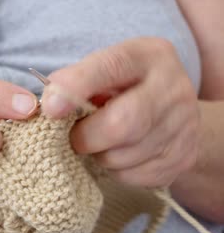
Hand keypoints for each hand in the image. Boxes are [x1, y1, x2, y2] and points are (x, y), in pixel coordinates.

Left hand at [41, 37, 198, 187]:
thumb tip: (49, 104)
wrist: (173, 114)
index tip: (50, 109)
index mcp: (147, 55)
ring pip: (122, 156)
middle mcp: (172, 87)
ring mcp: (183, 125)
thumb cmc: (123, 89)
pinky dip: (114, 170)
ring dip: (98, 155)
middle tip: (73, 137)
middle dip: (85, 137)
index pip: (110, 67)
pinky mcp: (182, 157)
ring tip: (99, 142)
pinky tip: (118, 154)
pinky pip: (132, 176)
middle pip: (122, 124)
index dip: (76, 88)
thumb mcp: (103, 71)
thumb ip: (74, 81)